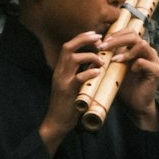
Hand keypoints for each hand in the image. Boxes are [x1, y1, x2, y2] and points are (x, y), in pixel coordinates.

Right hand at [39, 31, 103, 152]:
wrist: (57, 122)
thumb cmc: (67, 105)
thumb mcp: (72, 85)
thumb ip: (79, 73)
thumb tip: (93, 63)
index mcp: (61, 69)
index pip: (68, 46)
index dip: (82, 38)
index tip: (95, 36)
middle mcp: (59, 72)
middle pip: (68, 47)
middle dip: (84, 40)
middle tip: (99, 39)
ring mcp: (62, 81)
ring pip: (73, 59)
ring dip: (90, 56)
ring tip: (101, 61)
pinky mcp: (67, 91)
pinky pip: (78, 77)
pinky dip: (89, 72)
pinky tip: (98, 72)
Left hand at [101, 28, 158, 129]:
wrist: (135, 104)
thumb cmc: (125, 86)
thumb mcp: (115, 68)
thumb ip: (110, 55)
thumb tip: (95, 45)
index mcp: (139, 49)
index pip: (129, 32)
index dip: (116, 34)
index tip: (102, 42)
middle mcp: (148, 51)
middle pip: (135, 36)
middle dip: (117, 40)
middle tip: (104, 46)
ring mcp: (154, 60)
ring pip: (142, 45)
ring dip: (125, 51)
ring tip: (114, 59)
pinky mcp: (156, 71)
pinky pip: (145, 62)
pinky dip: (134, 64)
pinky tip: (129, 70)